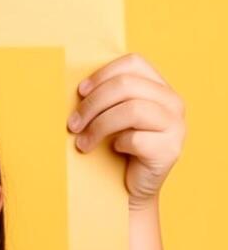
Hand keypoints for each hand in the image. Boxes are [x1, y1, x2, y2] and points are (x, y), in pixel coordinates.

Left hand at [66, 52, 186, 210]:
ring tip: (82, 142)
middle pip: (126, 86)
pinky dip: (118, 143)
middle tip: (73, 124)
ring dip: (99, 126)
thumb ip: (105, 96)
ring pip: (132, 110)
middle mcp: (173, 101)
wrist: (130, 186)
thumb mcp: (111, 114)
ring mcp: (176, 125)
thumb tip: (78, 88)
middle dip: (93, 104)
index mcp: (159, 86)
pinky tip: (114, 150)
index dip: (103, 74)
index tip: (80, 92)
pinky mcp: (171, 149)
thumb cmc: (116, 146)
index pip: (133, 63)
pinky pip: (136, 138)